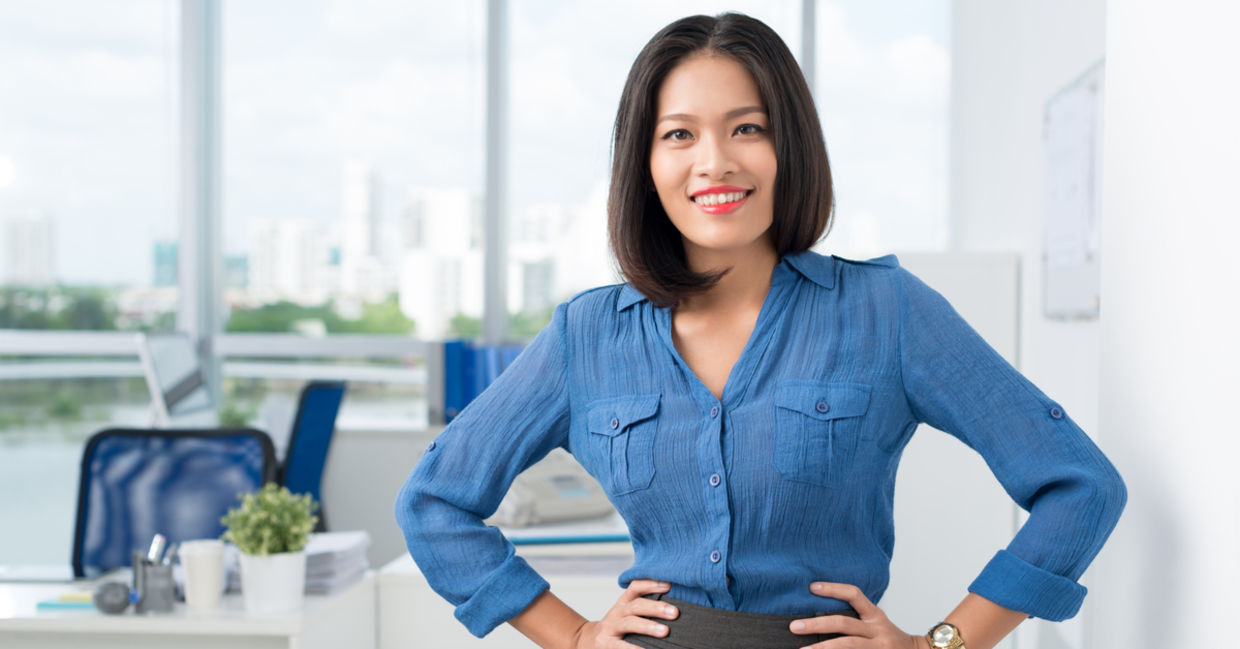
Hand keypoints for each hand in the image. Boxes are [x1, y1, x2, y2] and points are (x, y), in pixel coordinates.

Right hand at [571, 579, 679, 648]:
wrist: (589, 641)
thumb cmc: (616, 628)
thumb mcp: (626, 614)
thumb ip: (644, 609)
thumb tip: (674, 610)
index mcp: (624, 603)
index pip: (636, 587)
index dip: (651, 584)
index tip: (669, 585)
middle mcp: (617, 612)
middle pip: (636, 605)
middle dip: (656, 607)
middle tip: (675, 612)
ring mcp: (610, 628)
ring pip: (630, 623)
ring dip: (648, 626)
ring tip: (664, 631)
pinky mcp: (607, 644)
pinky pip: (622, 646)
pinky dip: (635, 648)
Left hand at [789, 581, 926, 648]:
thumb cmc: (889, 638)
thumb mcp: (876, 622)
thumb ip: (855, 617)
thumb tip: (818, 614)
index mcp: (875, 616)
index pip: (854, 594)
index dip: (833, 589)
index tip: (811, 587)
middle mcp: (877, 630)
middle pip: (843, 624)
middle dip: (816, 625)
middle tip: (794, 626)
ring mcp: (878, 647)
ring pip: (846, 645)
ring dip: (821, 648)